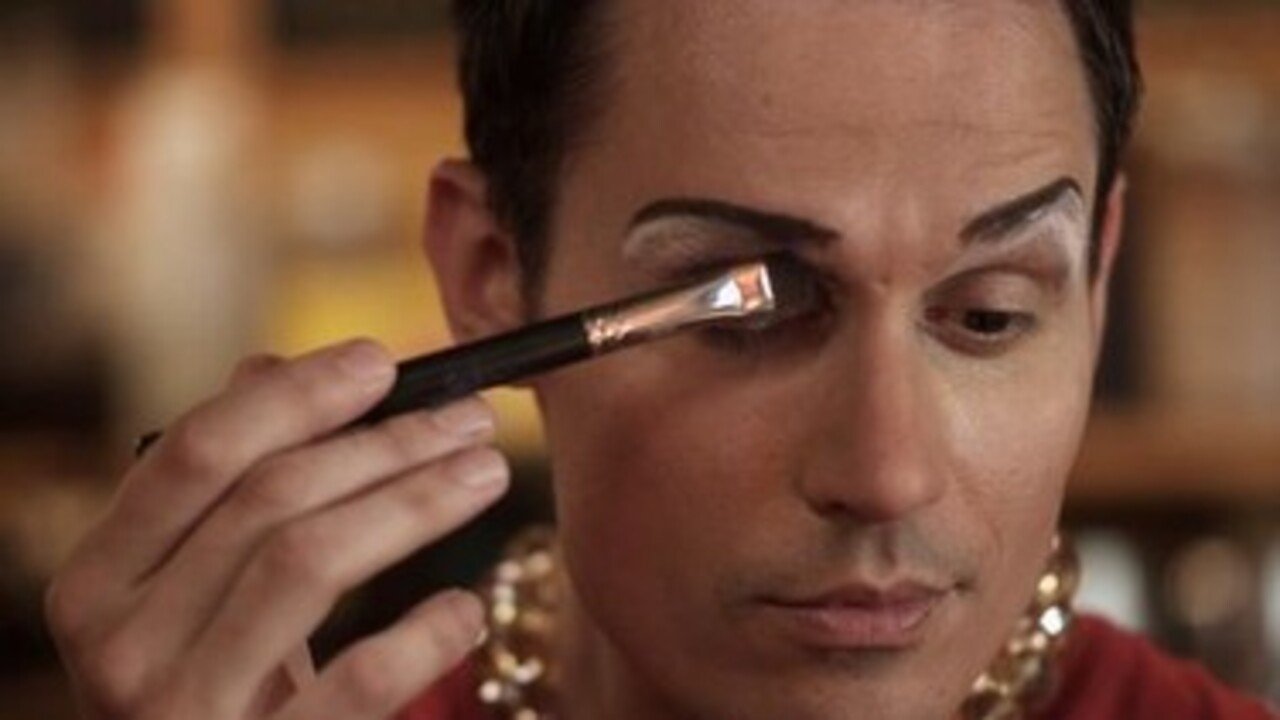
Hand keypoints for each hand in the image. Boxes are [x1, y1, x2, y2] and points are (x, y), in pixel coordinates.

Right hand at [46, 339, 507, 718]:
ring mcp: (185, 710)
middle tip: (471, 416)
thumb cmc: (209, 683)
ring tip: (486, 472)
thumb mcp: (194, 592)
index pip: (197, 450)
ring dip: (415, 502)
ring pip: (310, 562)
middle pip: (269, 499)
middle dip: (384, 441)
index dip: (295, 394)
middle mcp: (120, 645)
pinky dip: (424, 632)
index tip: (380, 359)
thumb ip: (221, 487)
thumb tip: (268, 368)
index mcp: (97, 581)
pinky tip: (465, 606)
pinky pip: (361, 679)